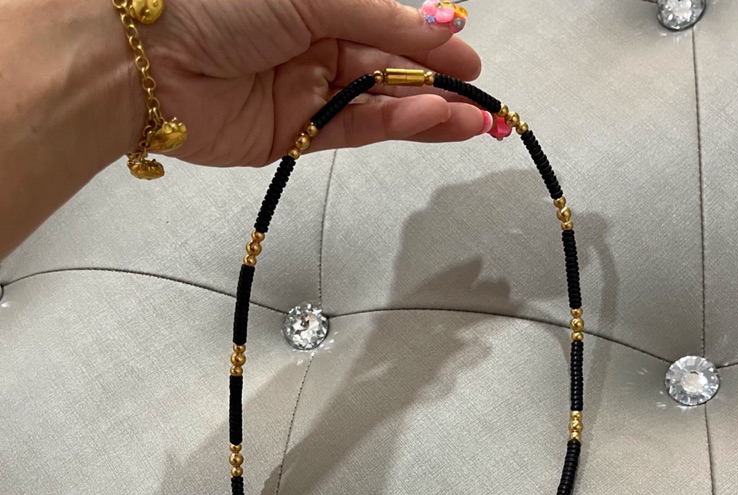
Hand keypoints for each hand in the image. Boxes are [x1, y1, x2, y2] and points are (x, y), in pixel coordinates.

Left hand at [140, 0, 484, 166]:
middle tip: (485, 105)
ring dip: (427, 112)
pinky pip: (356, 129)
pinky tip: (430, 121)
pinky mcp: (298, 133)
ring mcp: (309, 90)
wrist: (147, 61)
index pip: (389, 24)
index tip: (471, 62)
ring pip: (380, 102)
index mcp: (319, 0)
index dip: (432, 44)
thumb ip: (381, 17)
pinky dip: (393, 126)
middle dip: (439, 86)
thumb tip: (440, 25)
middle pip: (390, 66)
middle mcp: (317, 42)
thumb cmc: (220, 4)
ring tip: (473, 123)